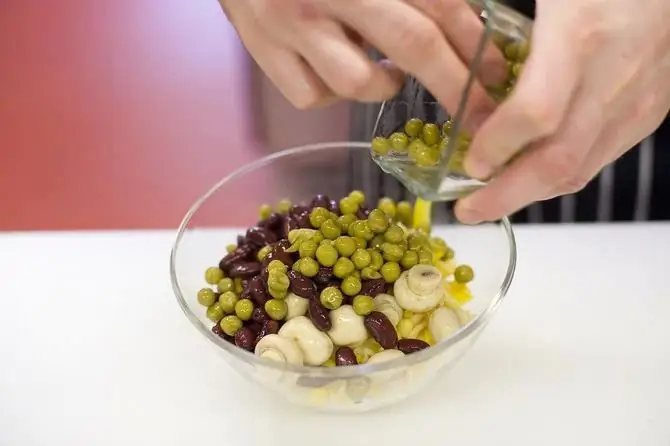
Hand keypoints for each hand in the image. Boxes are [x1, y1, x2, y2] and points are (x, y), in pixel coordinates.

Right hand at [219, 0, 506, 128]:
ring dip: (384, 87)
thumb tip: (467, 25)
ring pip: (356, 83)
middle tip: (477, 113)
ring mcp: (289, 24)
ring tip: (387, 73)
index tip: (497, 74)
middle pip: (409, 43)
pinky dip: (332, 93)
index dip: (474, 42)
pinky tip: (335, 68)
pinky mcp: (261, 51)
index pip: (436, 2)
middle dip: (454, 85)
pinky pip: (311, 96)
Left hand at [456, 0, 669, 222]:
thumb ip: (499, 34)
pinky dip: (556, 178)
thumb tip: (454, 72)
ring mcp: (636, 102)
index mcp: (579, 36)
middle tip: (467, 210)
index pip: (536, 112)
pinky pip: (596, 161)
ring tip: (489, 201)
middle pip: (557, 160)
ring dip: (528, 195)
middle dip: (505, 196)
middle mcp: (612, 76)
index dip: (498, 145)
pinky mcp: (648, 114)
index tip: (468, 161)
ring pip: (578, 170)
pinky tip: (528, 178)